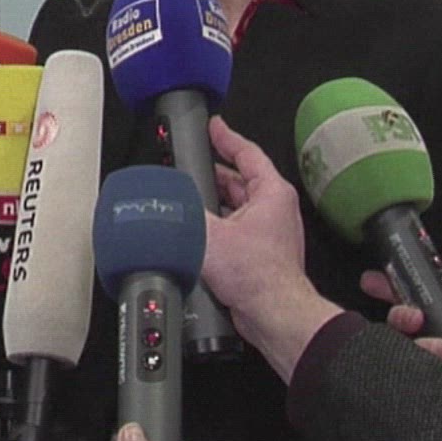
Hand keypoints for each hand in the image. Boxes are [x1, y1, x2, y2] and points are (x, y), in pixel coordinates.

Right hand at [200, 116, 309, 313]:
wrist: (273, 314)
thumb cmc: (258, 275)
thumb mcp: (210, 234)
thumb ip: (186, 213)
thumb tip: (167, 201)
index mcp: (271, 192)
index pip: (247, 153)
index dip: (227, 137)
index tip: (214, 126)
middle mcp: (274, 209)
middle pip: (240, 180)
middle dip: (214, 174)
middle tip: (191, 166)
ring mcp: (269, 232)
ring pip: (236, 206)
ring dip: (214, 203)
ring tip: (189, 199)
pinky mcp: (260, 253)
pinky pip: (236, 229)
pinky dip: (218, 225)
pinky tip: (199, 232)